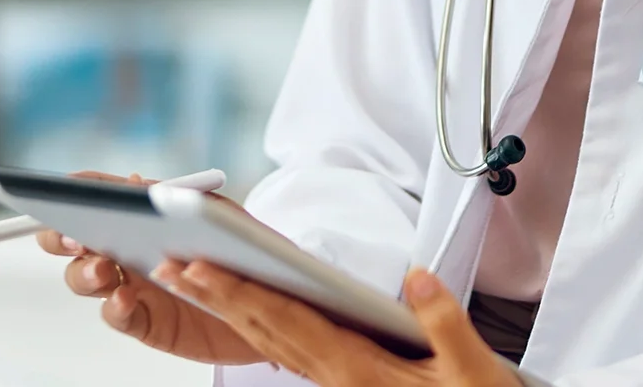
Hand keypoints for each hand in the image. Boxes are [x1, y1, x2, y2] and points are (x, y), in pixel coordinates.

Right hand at [33, 172, 260, 364]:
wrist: (273, 300)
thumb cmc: (241, 247)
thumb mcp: (218, 211)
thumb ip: (178, 196)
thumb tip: (131, 183)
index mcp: (136, 216)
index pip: (92, 199)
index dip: (69, 194)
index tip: (59, 194)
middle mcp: (125, 248)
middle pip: (71, 241)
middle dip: (62, 236)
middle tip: (75, 237)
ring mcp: (131, 284)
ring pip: (85, 278)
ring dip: (85, 271)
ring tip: (103, 268)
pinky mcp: (144, 321)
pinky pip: (115, 314)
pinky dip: (114, 306)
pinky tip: (124, 297)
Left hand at [160, 259, 521, 386]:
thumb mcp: (472, 372)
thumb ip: (443, 324)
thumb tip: (418, 277)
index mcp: (359, 373)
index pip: (289, 323)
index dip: (241, 293)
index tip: (202, 267)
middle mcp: (338, 380)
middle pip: (266, 333)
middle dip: (216, 298)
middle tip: (171, 267)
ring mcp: (338, 385)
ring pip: (272, 344)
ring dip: (228, 311)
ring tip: (191, 282)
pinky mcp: (346, 384)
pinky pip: (291, 352)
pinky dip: (262, 328)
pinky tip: (248, 312)